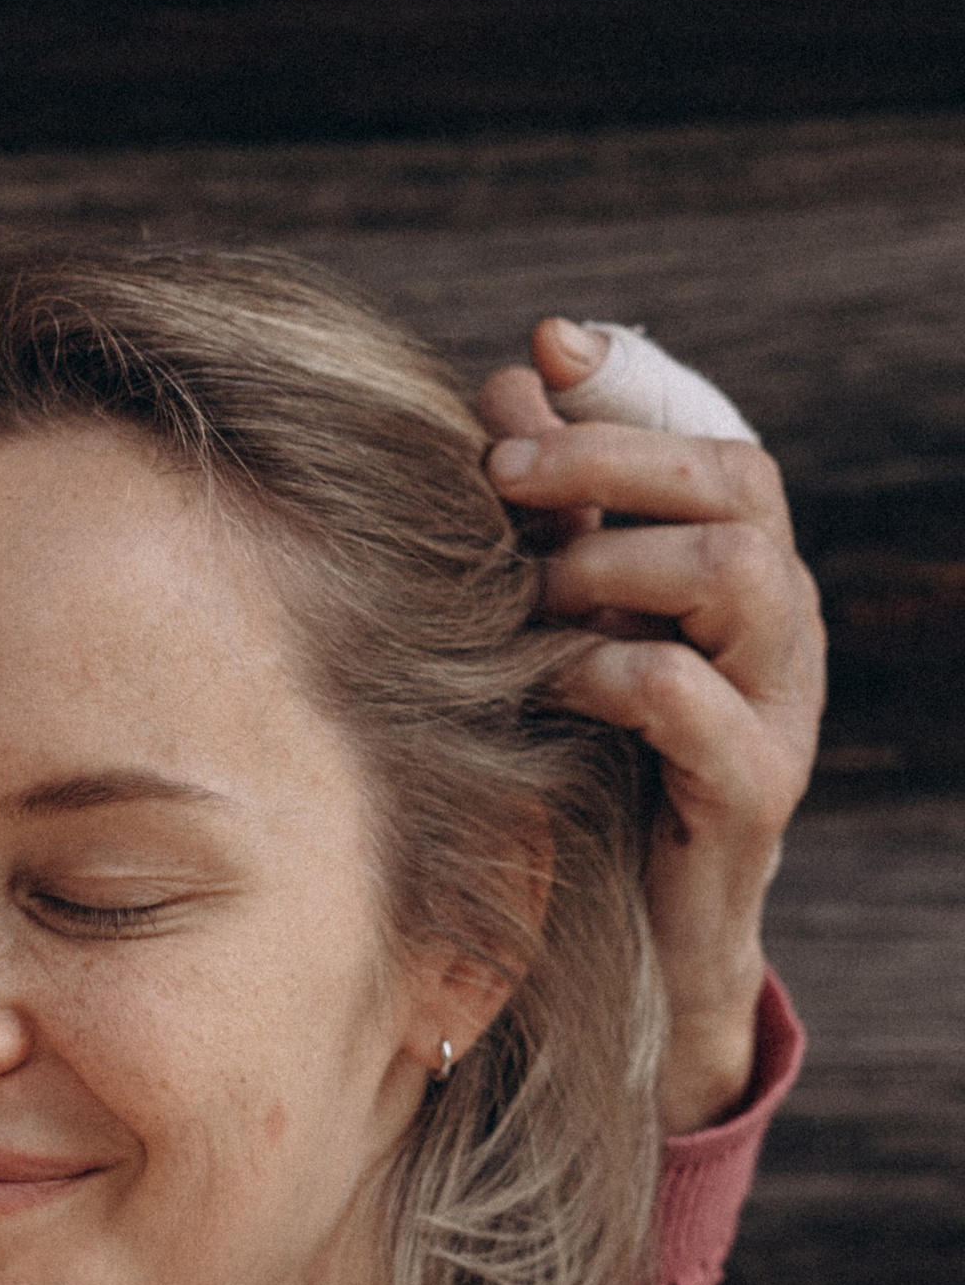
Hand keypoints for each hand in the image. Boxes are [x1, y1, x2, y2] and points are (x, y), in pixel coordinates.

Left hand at [478, 319, 823, 1130]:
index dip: (636, 386)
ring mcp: (782, 708)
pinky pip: (688, 696)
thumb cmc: (596, 763)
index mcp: (743, 572)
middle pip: (738, 482)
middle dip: (612, 457)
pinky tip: (552, 681)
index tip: (544, 346)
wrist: (642, 938)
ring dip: (613, 560)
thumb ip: (554, 512)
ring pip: (739, 570)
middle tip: (502, 469)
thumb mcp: (568, 624)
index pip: (718, 440)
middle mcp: (781, 626)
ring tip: (535, 593)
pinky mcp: (751, 792)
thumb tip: (509, 376)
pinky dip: (608, 668)